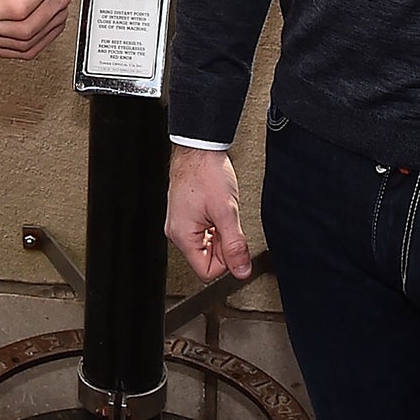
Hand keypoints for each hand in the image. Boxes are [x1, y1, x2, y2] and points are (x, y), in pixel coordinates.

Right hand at [166, 145, 253, 281]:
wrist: (199, 148)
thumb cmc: (206, 172)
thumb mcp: (227, 212)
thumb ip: (235, 245)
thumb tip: (242, 271)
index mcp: (182, 236)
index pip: (207, 271)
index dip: (226, 261)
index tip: (235, 244)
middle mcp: (177, 232)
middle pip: (206, 259)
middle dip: (223, 245)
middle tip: (229, 223)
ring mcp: (180, 223)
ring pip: (206, 245)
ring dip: (220, 234)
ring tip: (223, 213)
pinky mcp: (185, 214)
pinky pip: (203, 231)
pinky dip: (215, 224)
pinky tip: (218, 209)